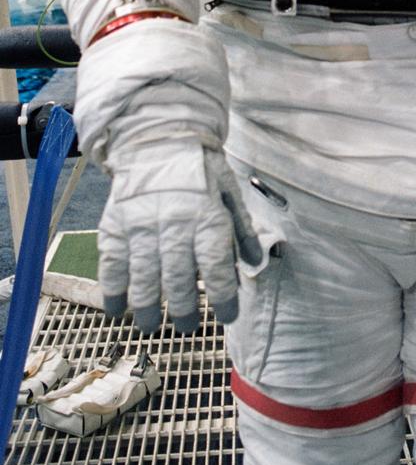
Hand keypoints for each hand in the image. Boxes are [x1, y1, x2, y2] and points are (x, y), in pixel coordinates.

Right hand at [99, 139, 261, 332]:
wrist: (159, 138)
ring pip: (144, 279)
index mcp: (208, 217)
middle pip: (179, 280)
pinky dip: (113, 290)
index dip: (223, 298)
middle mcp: (174, 225)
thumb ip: (242, 230)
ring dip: (147, 308)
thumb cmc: (201, 169)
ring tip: (151, 325)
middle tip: (188, 327)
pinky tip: (117, 307)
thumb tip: (254, 264)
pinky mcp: (115, 225)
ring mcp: (141, 227)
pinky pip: (112, 265)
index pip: (216, 268)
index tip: (227, 315)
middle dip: (184, 310)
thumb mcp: (230, 193)